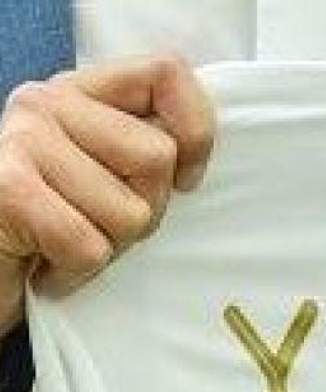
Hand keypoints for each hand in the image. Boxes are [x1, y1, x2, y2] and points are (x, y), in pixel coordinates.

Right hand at [0, 54, 214, 335]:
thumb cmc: (52, 229)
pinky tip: (48, 266)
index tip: (185, 180)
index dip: (196, 131)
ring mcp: (23, 140)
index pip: (167, 74)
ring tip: (70, 244)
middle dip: (147, 211)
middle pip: (158, 157)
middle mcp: (46, 103)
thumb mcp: (107, 178)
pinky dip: (77, 272)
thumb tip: (194, 164)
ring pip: (130, 211)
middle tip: (102, 226)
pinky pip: (88, 246)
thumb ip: (143, 153)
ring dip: (110, 247)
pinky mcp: (8, 189)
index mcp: (81, 92)